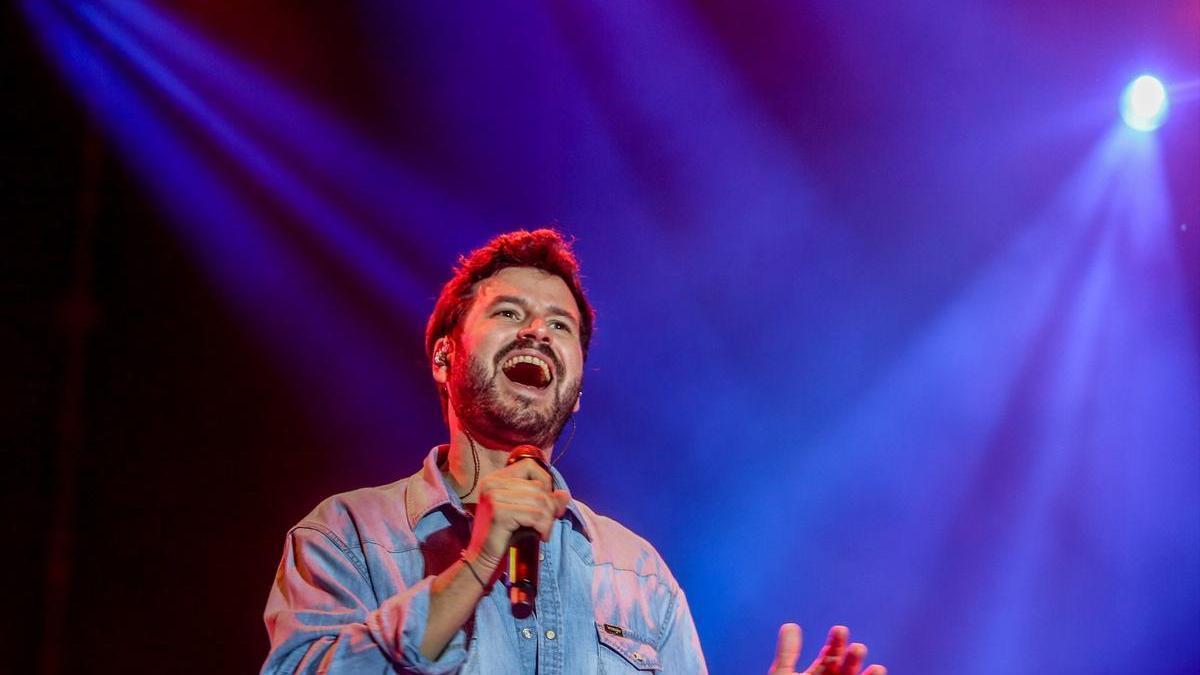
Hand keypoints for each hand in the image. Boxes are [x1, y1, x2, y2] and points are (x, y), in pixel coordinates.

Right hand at [463, 458, 570, 573]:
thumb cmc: (505, 535)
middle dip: (550, 506)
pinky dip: (544, 527)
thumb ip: (545, 501)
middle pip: (538, 486)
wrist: (483, 558)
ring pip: (540, 501)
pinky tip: (540, 537)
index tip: (546, 502)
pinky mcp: (498, 513)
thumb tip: (564, 494)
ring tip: (544, 531)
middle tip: (548, 523)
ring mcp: (493, 496)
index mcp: (496, 478)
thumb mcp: (527, 513)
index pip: (530, 466)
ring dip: (548, 519)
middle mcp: (492, 483)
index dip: (545, 482)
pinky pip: (535, 515)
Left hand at [768, 623, 885, 674]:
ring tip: (876, 668)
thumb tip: (791, 625)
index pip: (831, 654)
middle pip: (847, 668)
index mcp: (820, 672)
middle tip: (857, 649)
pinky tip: (876, 673)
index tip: (840, 630)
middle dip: (853, 659)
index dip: (837, 642)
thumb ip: (788, 654)